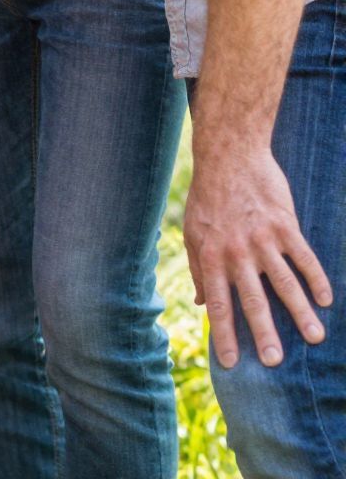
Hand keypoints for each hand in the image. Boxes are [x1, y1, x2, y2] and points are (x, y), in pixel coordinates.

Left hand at [186, 140, 332, 367]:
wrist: (228, 157)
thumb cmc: (208, 198)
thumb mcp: (193, 234)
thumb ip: (199, 270)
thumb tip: (200, 303)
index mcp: (210, 257)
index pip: (218, 304)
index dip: (224, 334)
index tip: (232, 363)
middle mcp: (236, 252)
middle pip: (253, 300)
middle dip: (265, 334)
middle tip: (276, 363)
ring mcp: (262, 239)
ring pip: (284, 283)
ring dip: (300, 312)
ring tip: (315, 337)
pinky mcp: (284, 225)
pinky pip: (304, 257)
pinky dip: (317, 279)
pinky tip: (327, 300)